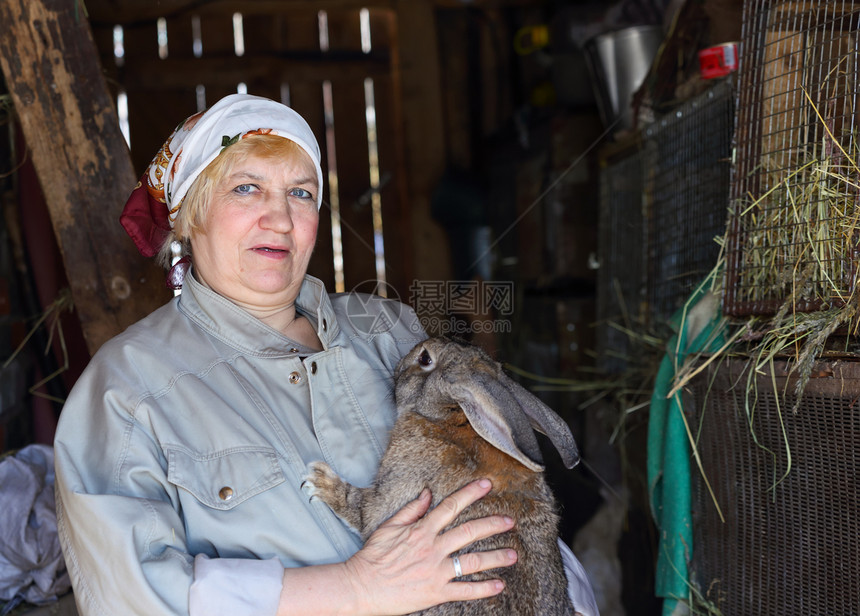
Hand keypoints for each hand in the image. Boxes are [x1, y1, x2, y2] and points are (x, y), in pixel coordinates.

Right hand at [343, 479, 517, 614]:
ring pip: (472, 561)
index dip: (471, 494)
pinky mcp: (435, 593)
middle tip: (510, 520)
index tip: (487, 485)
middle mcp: (432, 548)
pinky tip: (499, 585)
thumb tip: (429, 493)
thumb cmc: (372, 557)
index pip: (451, 506)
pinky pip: (465, 591)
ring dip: (495, 557)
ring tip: (513, 555)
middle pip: (469, 531)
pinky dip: (483, 588)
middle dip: (493, 524)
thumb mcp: (389, 526)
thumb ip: (412, 509)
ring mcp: (436, 571)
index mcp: (422, 529)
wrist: (360, 587)